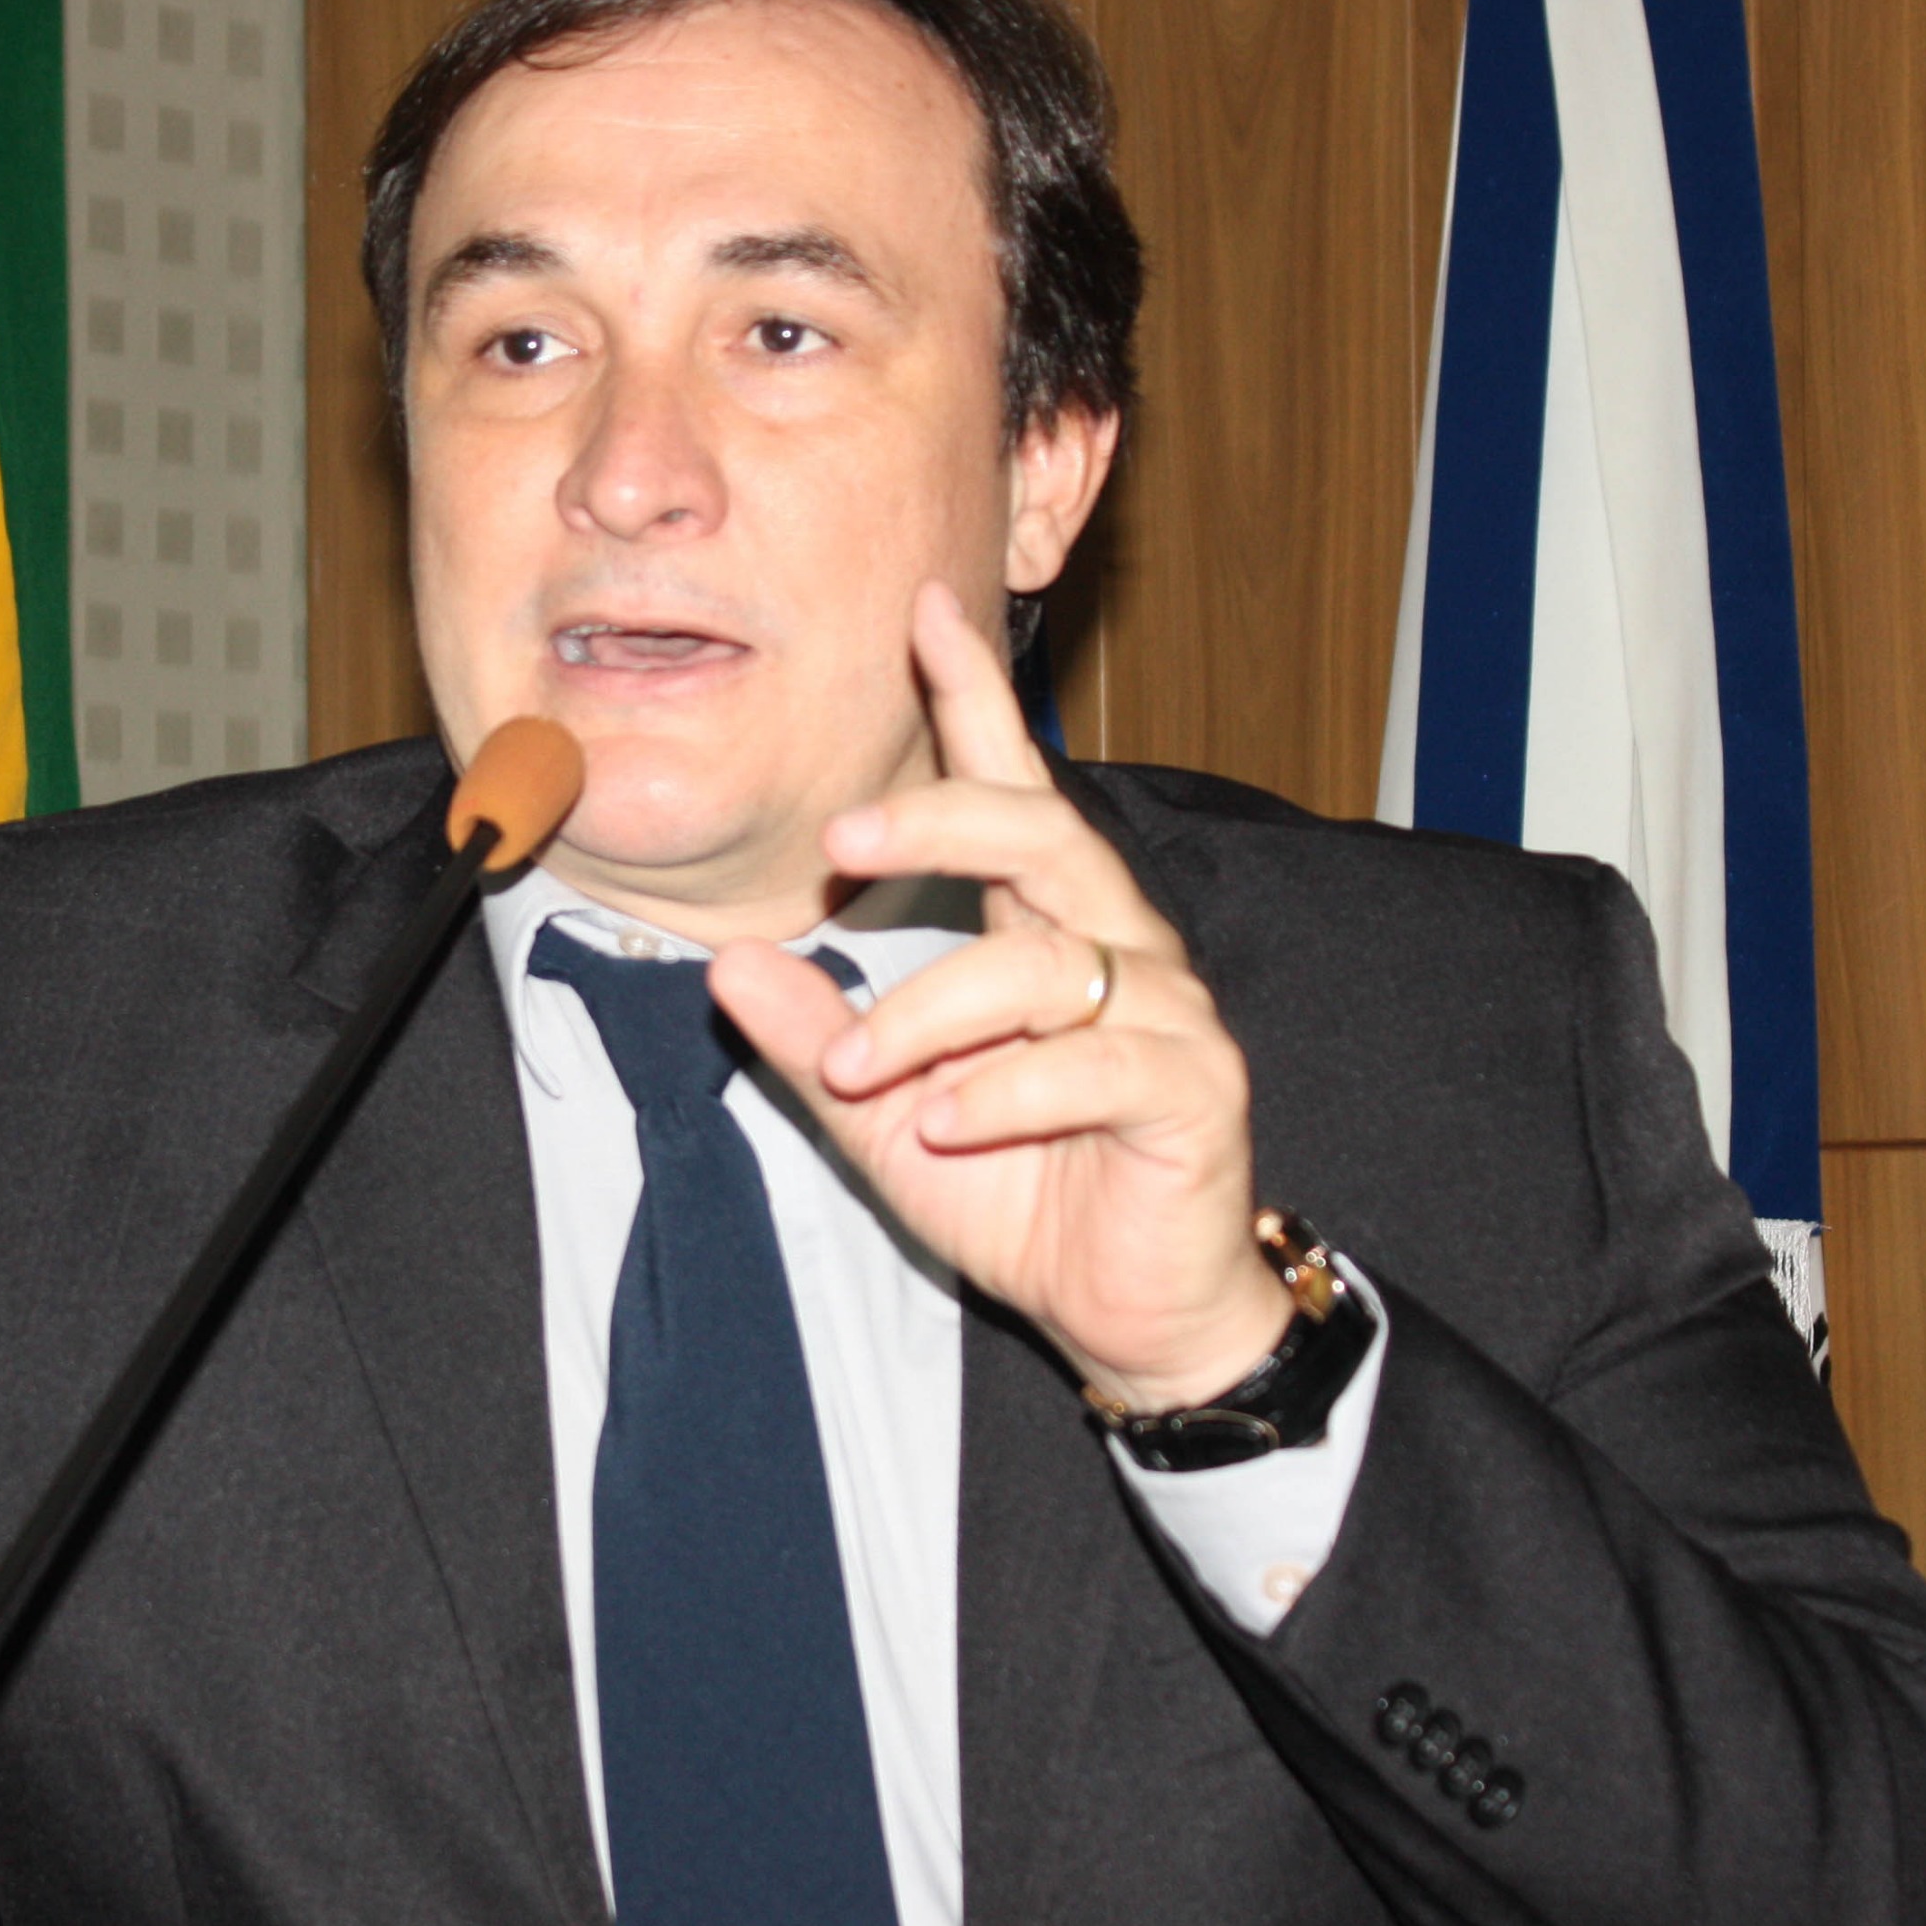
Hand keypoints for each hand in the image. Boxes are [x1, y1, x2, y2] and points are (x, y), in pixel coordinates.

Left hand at [710, 582, 1290, 1409]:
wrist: (1127, 1313)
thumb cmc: (1020, 1198)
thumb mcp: (884, 1120)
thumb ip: (814, 1042)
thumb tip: (729, 964)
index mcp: (1046, 929)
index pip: (1011, 791)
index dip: (972, 699)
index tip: (925, 612)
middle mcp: (1117, 945)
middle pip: (1043, 833)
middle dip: (941, 820)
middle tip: (841, 843)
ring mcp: (1166, 1013)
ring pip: (1043, 964)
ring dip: (933, 1014)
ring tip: (866, 1074)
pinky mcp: (1196, 1087)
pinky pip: (1094, 1064)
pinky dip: (1002, 1093)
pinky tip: (947, 1127)